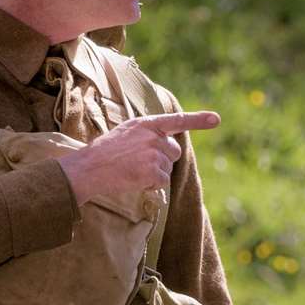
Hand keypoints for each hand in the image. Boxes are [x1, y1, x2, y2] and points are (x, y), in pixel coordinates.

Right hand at [59, 111, 220, 205]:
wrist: (89, 168)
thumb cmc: (104, 153)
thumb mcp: (126, 133)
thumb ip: (147, 134)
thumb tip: (169, 148)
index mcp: (146, 124)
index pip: (177, 120)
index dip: (198, 119)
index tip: (216, 119)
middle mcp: (153, 136)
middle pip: (174, 151)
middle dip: (163, 160)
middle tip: (139, 163)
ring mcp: (154, 153)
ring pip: (168, 169)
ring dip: (154, 174)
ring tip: (132, 171)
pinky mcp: (153, 171)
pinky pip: (162, 182)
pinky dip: (151, 185)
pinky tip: (134, 179)